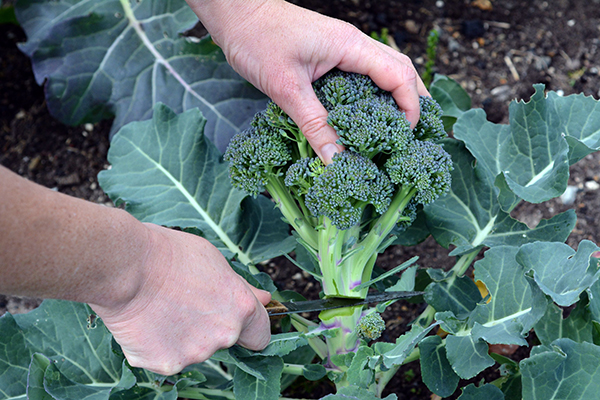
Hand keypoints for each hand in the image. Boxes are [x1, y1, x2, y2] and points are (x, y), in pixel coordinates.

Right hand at [90, 223, 271, 375]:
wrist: (127, 265)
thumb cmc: (169, 254)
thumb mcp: (215, 261)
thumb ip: (241, 287)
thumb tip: (265, 299)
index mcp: (241, 308)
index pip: (261, 335)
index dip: (250, 328)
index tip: (239, 323)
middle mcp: (224, 335)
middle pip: (224, 340)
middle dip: (210, 328)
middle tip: (185, 303)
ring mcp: (195, 353)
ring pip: (193, 350)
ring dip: (182, 337)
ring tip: (161, 308)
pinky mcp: (166, 364)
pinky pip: (165, 358)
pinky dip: (156, 346)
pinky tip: (146, 322)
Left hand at [188, 0, 429, 162]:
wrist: (236, 13)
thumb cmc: (257, 39)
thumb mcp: (285, 87)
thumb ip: (314, 124)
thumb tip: (336, 160)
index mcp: (351, 46)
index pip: (399, 76)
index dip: (410, 108)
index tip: (406, 137)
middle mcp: (354, 44)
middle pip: (402, 70)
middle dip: (415, 101)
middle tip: (416, 134)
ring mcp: (343, 47)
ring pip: (386, 69)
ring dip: (398, 95)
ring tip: (401, 128)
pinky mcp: (330, 54)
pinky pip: (364, 73)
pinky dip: (375, 92)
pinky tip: (368, 114)